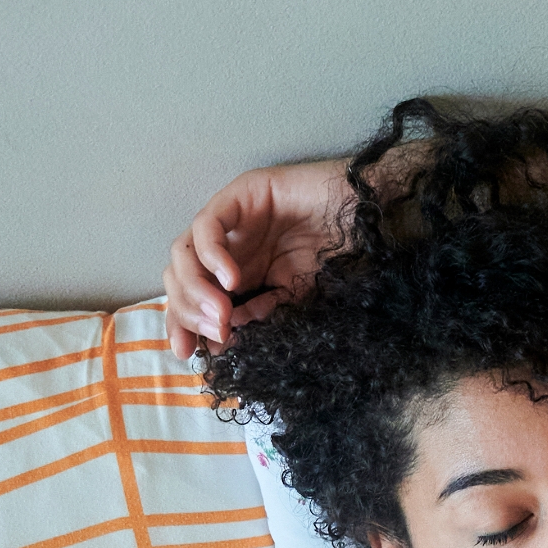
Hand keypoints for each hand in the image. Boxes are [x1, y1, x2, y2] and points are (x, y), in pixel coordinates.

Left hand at [165, 157, 355, 357]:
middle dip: (188, 310)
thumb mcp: (293, 298)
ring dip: (196, 289)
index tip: (186, 352)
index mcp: (236, 270)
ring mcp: (229, 220)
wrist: (368, 218)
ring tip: (222, 315)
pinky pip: (208, 227)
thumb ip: (258, 314)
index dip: (181, 323)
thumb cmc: (338, 256)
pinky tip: (232, 281)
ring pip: (184, 253)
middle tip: (215, 334)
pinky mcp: (239, 195)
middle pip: (179, 276)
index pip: (190, 295)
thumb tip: (221, 339)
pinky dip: (213, 257)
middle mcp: (225, 244)